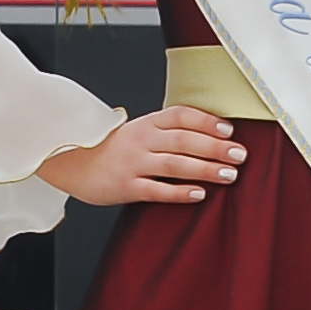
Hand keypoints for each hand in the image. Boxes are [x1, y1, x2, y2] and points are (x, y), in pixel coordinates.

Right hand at [40, 107, 244, 205]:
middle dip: (215, 147)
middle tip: (240, 155)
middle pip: (184, 140)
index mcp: (147, 123)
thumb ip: (169, 132)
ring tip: (230, 175)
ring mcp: (132, 163)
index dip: (207, 121)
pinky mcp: (125, 186)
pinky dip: (180, 192)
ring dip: (205, 169)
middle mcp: (141, 140)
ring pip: (175, 164)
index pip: (181, 115)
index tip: (230, 131)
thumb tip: (214, 136)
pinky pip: (157, 189)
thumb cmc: (115, 149)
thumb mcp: (140, 132)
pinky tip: (200, 194)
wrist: (70, 163)